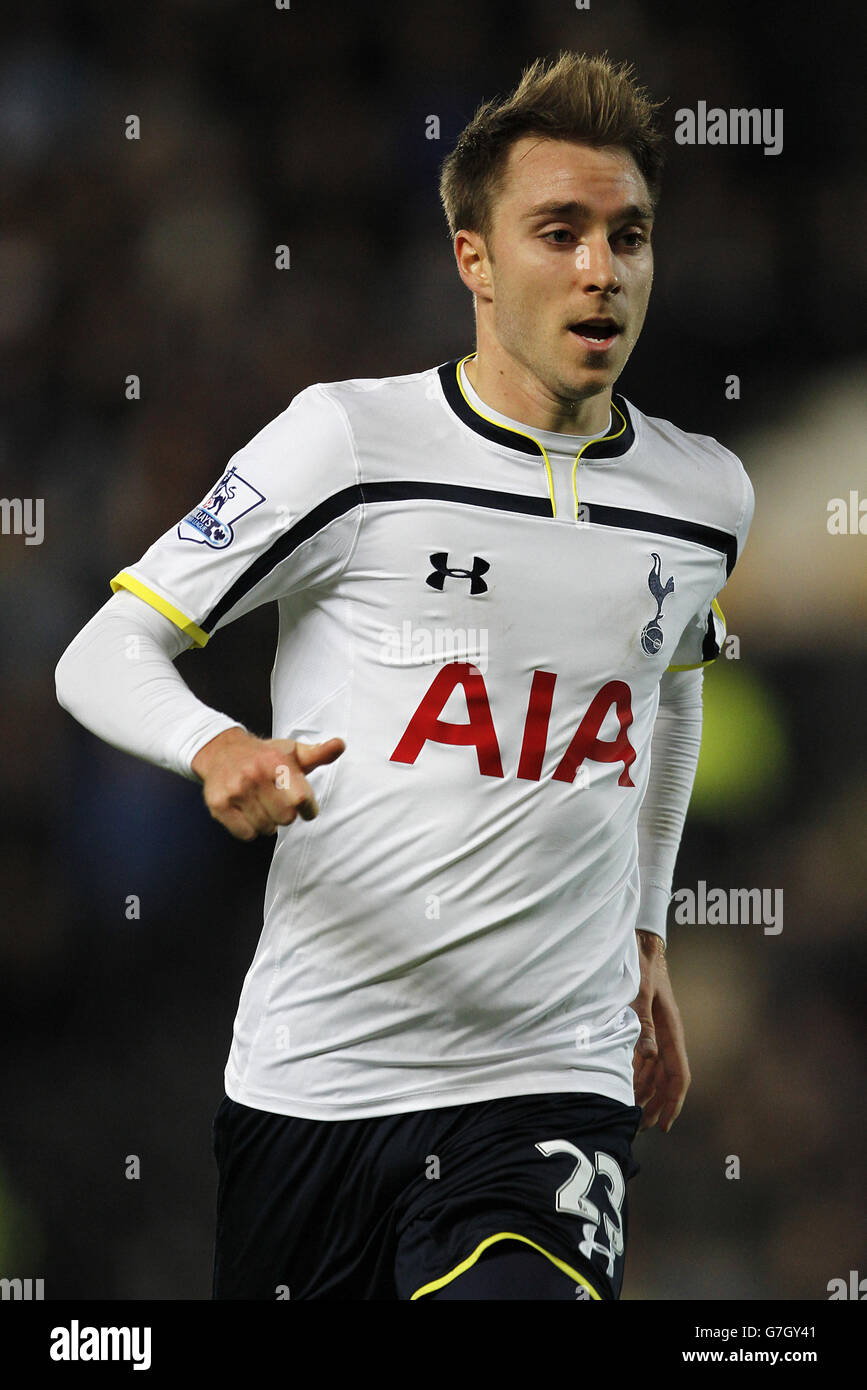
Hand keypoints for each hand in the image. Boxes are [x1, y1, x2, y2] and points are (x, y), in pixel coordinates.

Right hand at [191, 726, 344, 840]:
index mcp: (276, 762)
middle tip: (278, 803)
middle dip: (286, 815)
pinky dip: (250, 829)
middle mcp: (254, 775)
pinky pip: (245, 834)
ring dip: (268, 822)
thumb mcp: (292, 751)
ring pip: (266, 828)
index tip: (305, 806)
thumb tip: (340, 745)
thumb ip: (318, 753)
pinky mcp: (219, 805)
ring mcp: (235, 791)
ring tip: (262, 806)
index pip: (301, 800)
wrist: (220, 751)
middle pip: (285, 818)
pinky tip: (248, 812)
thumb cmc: (264, 755)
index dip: (308, 808)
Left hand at [631, 929, 690, 1132]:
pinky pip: (647, 1059)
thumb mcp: (640, 992)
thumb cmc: (641, 965)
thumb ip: (642, 1022)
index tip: (665, 1124)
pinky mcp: (647, 1025)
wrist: (641, 943)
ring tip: (635, 1115)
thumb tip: (648, 1056)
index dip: (673, 1102)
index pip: (679, 1075)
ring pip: (657, 1072)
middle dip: (659, 1105)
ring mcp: (658, 1031)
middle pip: (668, 1079)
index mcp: (672, 1030)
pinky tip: (628, 1086)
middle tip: (645, 1129)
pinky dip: (639, 1076)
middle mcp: (667, 1035)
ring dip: (648, 1093)